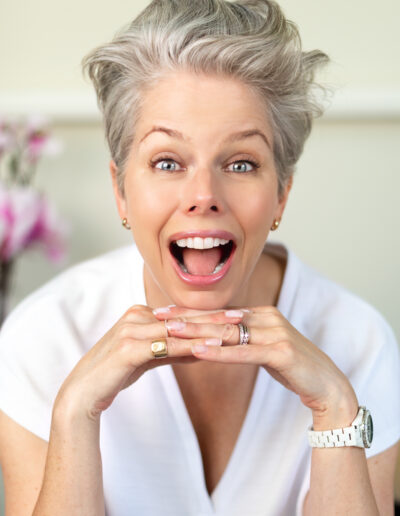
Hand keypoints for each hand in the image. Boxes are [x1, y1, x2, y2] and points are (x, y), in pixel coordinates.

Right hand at [54, 304, 237, 421]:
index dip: (208, 313)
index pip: (181, 313)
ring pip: (178, 329)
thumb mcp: (149, 357)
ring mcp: (132, 330)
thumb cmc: (116, 372)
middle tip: (241, 315)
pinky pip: (166, 346)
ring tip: (234, 331)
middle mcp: (136, 316)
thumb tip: (201, 346)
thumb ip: (173, 349)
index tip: (233, 313)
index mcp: (140, 314)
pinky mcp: (128, 348)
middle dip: (214, 316)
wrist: (84, 391)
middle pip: (183, 317)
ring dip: (207, 329)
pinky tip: (210, 348)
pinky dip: (190, 347)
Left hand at [153, 305, 358, 428]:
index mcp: (261, 313)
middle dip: (186, 318)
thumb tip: (214, 335)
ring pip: (228, 332)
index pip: (218, 312)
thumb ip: (242, 338)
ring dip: (198, 332)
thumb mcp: (263, 348)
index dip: (190, 312)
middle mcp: (267, 318)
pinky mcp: (281, 351)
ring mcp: (275, 332)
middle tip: (157, 317)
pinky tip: (198, 351)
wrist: (327, 385)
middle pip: (219, 318)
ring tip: (170, 331)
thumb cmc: (292, 367)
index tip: (163, 312)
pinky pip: (244, 352)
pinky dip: (220, 351)